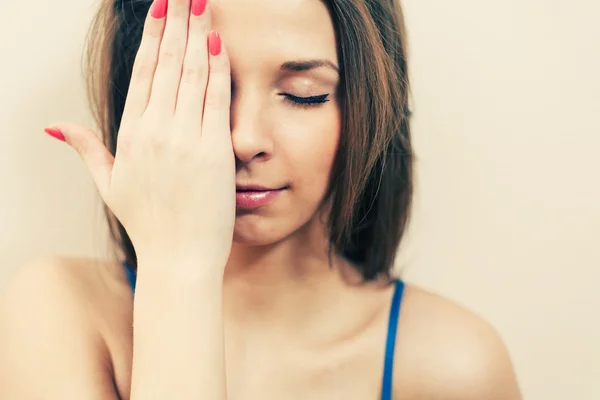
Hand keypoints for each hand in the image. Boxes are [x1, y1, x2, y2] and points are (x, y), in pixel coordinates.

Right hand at [44, 0, 234, 267]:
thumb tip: (54, 127)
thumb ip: (85, 149)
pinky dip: (218, 68)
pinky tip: (219, 41)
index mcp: (130, 134)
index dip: (154, 35)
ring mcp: (185, 138)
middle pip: (168, 63)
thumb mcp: (109, 184)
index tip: (161, 8)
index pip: (142, 72)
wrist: (179, 257)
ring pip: (191, 73)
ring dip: (199, 34)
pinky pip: (215, 98)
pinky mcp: (213, 149)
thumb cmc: (148, 223)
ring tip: (204, 4)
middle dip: (178, 22)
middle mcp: (155, 130)